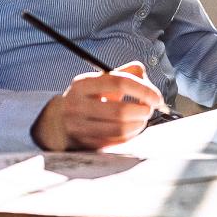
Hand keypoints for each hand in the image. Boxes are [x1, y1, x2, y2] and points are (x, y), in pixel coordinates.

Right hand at [32, 61, 162, 151]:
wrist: (59, 120)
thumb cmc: (88, 97)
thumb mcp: (100, 80)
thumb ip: (125, 73)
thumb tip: (146, 78)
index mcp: (82, 84)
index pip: (119, 83)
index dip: (143, 90)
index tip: (156, 96)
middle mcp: (77, 105)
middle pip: (121, 110)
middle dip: (143, 110)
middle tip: (150, 108)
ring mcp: (79, 127)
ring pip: (120, 129)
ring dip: (139, 124)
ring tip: (142, 118)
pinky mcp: (85, 143)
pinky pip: (116, 141)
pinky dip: (131, 135)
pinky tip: (133, 128)